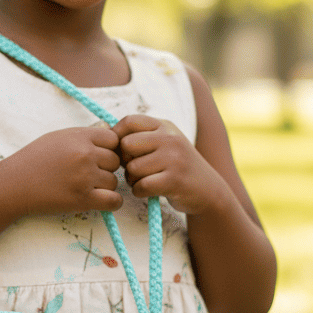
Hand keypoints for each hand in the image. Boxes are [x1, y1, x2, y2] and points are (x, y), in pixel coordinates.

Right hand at [1, 126, 122, 215]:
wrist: (13, 184)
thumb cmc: (34, 160)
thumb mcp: (58, 137)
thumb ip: (84, 136)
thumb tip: (111, 135)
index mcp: (80, 136)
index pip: (113, 140)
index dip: (108, 149)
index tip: (98, 157)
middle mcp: (85, 155)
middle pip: (115, 161)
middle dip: (105, 168)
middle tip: (88, 174)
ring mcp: (85, 177)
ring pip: (114, 181)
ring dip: (105, 186)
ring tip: (86, 187)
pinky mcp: (83, 199)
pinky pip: (114, 201)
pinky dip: (112, 202)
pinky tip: (100, 200)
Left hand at [113, 114, 228, 214]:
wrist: (209, 191)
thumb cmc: (177, 167)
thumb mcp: (165, 143)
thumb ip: (141, 136)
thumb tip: (104, 132)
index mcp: (165, 126)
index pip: (129, 121)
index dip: (117, 136)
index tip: (122, 151)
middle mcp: (171, 138)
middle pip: (126, 145)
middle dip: (125, 160)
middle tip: (135, 169)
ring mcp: (174, 158)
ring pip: (132, 168)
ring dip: (132, 179)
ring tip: (145, 180)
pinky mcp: (175, 180)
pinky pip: (141, 186)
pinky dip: (140, 192)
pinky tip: (150, 191)